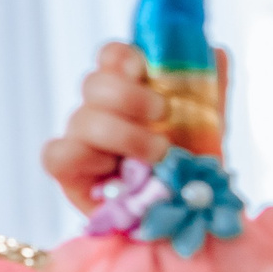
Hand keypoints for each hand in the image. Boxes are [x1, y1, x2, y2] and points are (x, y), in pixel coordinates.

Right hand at [39, 43, 230, 211]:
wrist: (189, 218)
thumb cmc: (191, 168)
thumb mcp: (208, 124)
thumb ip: (210, 87)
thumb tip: (216, 52)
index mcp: (128, 91)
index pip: (110, 57)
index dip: (121, 56)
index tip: (144, 68)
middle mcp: (100, 111)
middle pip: (93, 83)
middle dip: (129, 96)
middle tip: (163, 113)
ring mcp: (81, 141)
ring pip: (81, 118)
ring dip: (124, 134)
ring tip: (158, 154)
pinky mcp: (69, 174)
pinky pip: (56, 155)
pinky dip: (86, 158)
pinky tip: (114, 172)